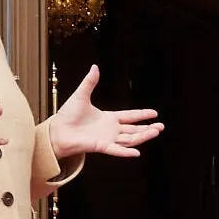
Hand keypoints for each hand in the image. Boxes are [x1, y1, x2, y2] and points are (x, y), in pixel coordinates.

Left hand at [46, 65, 160, 160]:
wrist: (57, 130)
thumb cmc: (67, 115)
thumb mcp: (81, 95)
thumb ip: (90, 82)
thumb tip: (95, 66)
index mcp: (108, 118)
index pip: (129, 116)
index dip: (142, 115)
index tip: (154, 113)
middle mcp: (110, 130)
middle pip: (133, 129)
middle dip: (148, 128)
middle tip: (161, 126)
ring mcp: (107, 139)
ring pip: (129, 139)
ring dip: (143, 136)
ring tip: (156, 132)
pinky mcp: (100, 146)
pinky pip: (116, 150)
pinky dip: (126, 152)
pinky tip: (137, 152)